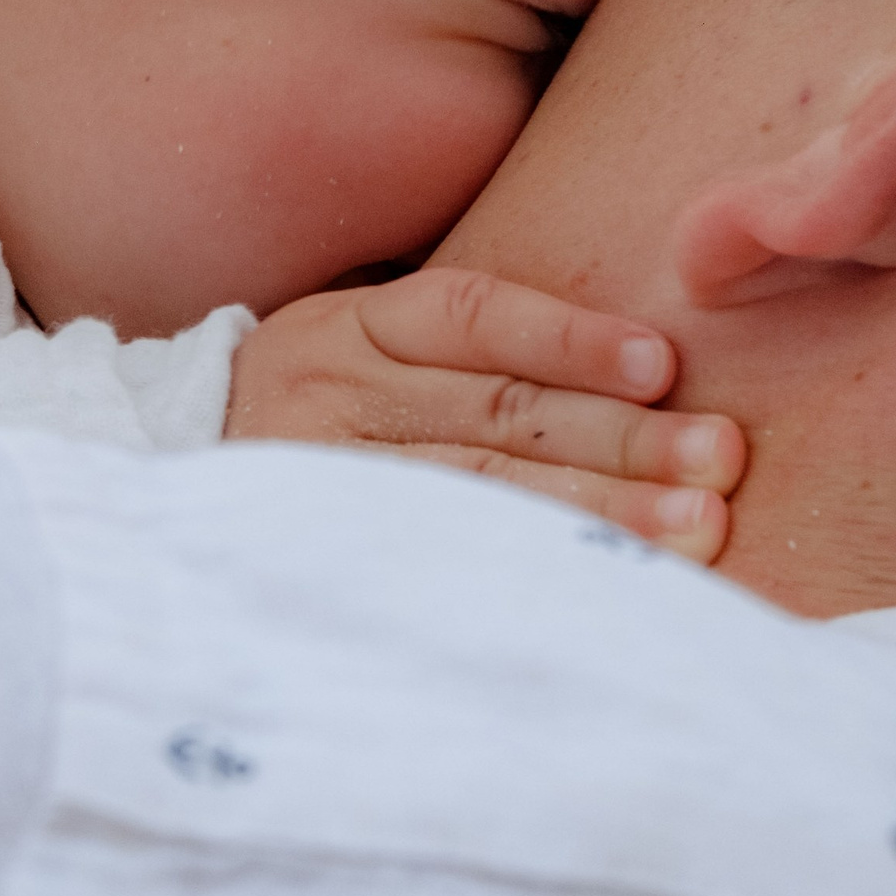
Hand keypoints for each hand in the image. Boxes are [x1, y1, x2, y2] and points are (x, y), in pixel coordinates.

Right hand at [226, 262, 743, 559]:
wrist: (175, 477)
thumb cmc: (315, 410)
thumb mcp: (357, 345)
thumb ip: (459, 349)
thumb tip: (646, 363)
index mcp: (349, 327)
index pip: (470, 316)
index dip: (569, 338)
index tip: (663, 365)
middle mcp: (329, 394)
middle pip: (491, 413)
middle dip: (619, 438)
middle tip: (719, 459)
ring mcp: (321, 480)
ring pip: (474, 490)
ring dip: (595, 508)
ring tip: (696, 525)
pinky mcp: (320, 552)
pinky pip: (440, 559)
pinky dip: (529, 568)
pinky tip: (603, 579)